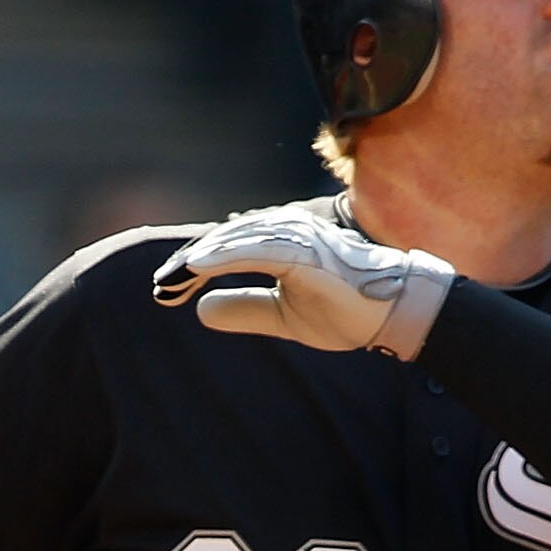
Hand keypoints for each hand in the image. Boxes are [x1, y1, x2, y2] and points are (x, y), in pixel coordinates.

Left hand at [153, 206, 455, 359]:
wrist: (392, 315)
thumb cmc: (344, 310)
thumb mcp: (282, 316)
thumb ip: (245, 309)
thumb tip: (201, 311)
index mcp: (278, 244)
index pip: (225, 249)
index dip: (192, 267)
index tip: (163, 288)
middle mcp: (285, 234)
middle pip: (223, 242)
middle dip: (187, 264)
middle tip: (159, 287)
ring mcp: (297, 239)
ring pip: (235, 242)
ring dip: (198, 260)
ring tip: (168, 281)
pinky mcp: (307, 252)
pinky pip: (257, 249)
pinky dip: (225, 255)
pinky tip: (196, 268)